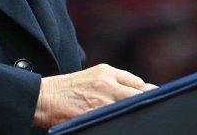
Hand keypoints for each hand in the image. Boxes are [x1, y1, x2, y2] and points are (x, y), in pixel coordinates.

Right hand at [33, 63, 157, 128]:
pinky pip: (116, 120)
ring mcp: (101, 102)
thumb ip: (115, 81)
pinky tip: (124, 124)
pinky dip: (122, 122)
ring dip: (135, 113)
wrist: (42, 98)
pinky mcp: (93, 116)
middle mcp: (106, 85)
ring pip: (130, 108)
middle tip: (153, 112)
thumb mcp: (92, 76)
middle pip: (140, 96)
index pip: (138, 84)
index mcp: (106, 72)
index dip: (148, 94)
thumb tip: (141, 91)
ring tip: (143, 119)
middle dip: (147, 104)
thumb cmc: (67, 89)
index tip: (154, 101)